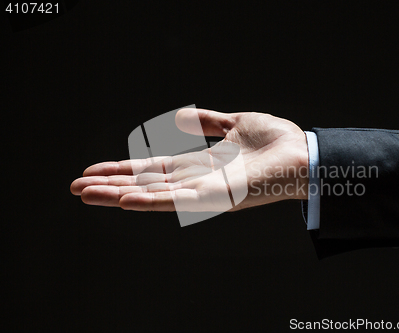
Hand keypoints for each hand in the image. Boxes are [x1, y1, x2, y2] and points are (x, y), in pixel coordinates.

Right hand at [70, 109, 308, 211]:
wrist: (304, 153)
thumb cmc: (275, 141)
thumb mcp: (234, 123)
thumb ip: (207, 121)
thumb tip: (178, 116)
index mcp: (201, 165)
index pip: (154, 168)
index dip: (123, 169)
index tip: (94, 170)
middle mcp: (198, 181)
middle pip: (147, 183)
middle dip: (111, 185)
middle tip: (76, 187)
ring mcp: (207, 192)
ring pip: (155, 195)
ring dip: (120, 195)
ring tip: (87, 194)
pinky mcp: (219, 198)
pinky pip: (179, 201)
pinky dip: (151, 201)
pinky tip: (125, 199)